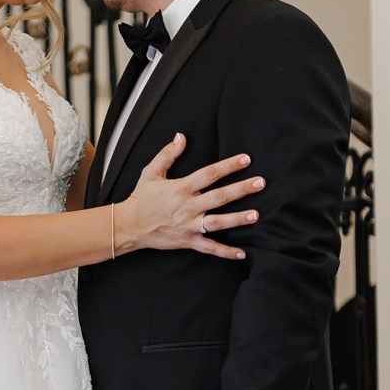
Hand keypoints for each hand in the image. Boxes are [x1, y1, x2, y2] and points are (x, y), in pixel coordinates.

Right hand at [118, 135, 263, 259]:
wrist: (129, 226)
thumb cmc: (141, 198)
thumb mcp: (151, 172)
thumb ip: (167, 154)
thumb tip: (181, 137)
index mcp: (181, 188)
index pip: (209, 174)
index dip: (228, 166)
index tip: (246, 160)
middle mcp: (188, 207)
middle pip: (219, 197)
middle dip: (241, 189)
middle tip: (260, 183)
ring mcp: (189, 225)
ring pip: (217, 222)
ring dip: (237, 219)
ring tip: (255, 215)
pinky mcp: (188, 241)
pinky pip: (209, 247)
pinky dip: (225, 252)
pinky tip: (242, 253)